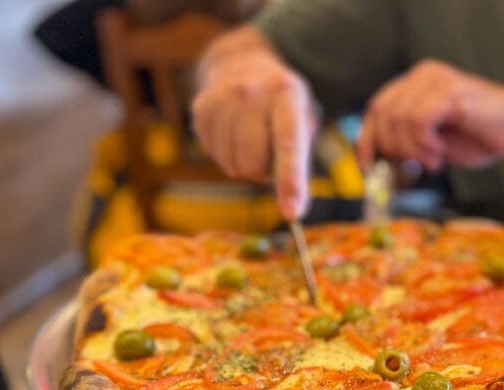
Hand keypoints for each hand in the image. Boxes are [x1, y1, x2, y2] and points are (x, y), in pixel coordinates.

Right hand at [192, 50, 316, 219]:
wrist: (242, 63)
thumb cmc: (281, 105)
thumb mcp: (301, 119)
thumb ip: (299, 161)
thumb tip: (294, 211)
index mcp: (287, 95)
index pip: (288, 144)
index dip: (290, 182)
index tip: (292, 213)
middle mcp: (253, 92)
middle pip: (253, 164)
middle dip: (263, 170)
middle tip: (268, 149)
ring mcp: (223, 98)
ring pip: (233, 165)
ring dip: (244, 164)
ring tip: (251, 137)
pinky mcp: (201, 108)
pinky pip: (214, 156)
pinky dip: (226, 154)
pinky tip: (232, 131)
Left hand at [356, 60, 503, 171]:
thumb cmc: (479, 137)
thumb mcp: (431, 144)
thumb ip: (404, 143)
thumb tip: (376, 160)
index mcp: (415, 84)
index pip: (376, 109)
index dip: (367, 140)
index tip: (369, 168)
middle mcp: (423, 75)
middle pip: (382, 114)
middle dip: (394, 148)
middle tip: (417, 165)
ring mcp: (437, 79)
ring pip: (399, 118)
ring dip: (413, 149)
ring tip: (434, 158)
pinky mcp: (451, 91)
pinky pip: (419, 119)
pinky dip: (424, 143)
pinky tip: (439, 151)